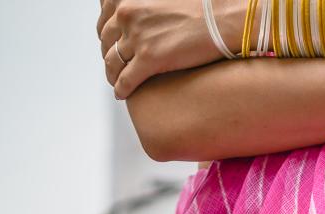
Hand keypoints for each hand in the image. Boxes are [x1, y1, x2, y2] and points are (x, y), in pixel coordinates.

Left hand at [98, 0, 241, 98]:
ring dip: (112, 74)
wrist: (219, 18)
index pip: (105, 17)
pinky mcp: (149, 60)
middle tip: (114, 64)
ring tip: (116, 81)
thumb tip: (142, 14)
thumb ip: (144, 4)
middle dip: (108, 54)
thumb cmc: (199, 5)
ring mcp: (137, 38)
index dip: (106, 33)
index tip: (109, 42)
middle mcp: (127, 14)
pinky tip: (122, 94)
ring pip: (113, 62)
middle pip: (106, 41)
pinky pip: (126, 80)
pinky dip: (121, 89)